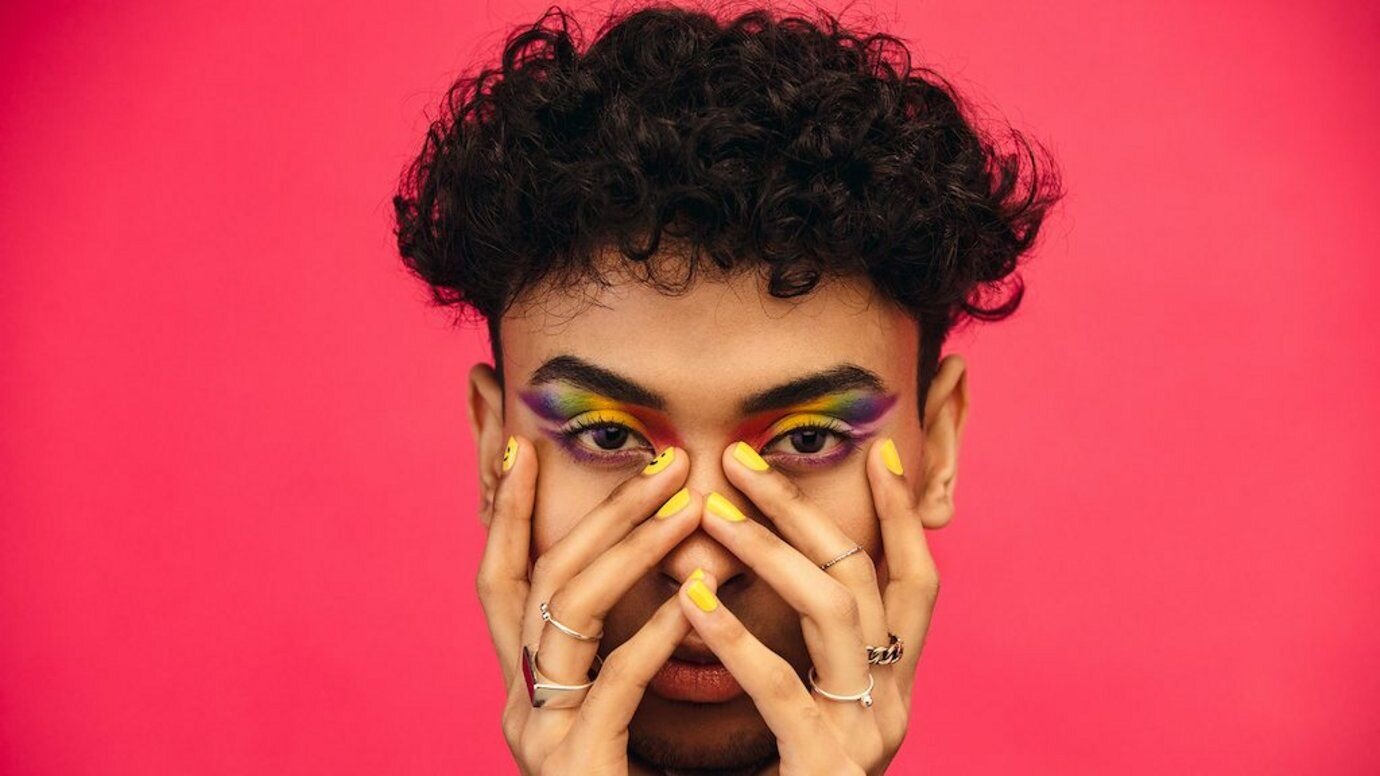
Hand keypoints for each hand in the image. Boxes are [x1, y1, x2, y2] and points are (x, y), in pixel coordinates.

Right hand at [476, 435, 704, 775]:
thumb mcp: (611, 710)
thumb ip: (613, 647)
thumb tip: (651, 576)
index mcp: (524, 685)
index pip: (500, 578)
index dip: (502, 512)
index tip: (519, 445)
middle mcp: (517, 702)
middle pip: (539, 580)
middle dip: (597, 511)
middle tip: (662, 460)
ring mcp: (539, 734)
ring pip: (568, 615)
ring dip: (629, 551)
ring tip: (687, 506)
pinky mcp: (574, 766)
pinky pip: (611, 686)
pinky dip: (651, 636)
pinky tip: (694, 600)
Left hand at [676, 438, 940, 774]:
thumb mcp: (812, 710)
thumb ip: (812, 651)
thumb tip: (788, 566)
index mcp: (892, 684)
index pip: (915, 581)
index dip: (902, 517)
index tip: (880, 452)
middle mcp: (893, 703)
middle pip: (866, 578)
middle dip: (806, 509)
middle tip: (742, 459)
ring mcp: (867, 737)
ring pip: (837, 613)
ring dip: (774, 552)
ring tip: (715, 513)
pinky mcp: (827, 771)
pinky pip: (785, 691)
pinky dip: (740, 639)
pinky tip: (695, 601)